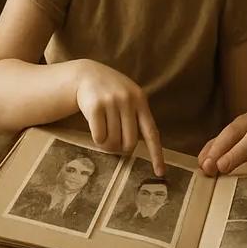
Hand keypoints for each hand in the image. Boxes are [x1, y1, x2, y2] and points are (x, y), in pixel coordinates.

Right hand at [73, 61, 164, 175]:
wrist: (87, 75)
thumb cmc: (111, 92)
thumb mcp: (130, 97)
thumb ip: (137, 117)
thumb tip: (140, 147)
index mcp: (141, 100)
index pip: (151, 132)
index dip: (156, 154)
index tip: (160, 172)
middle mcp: (128, 100)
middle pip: (129, 143)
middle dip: (122, 149)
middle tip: (115, 144)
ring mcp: (111, 102)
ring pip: (112, 142)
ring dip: (107, 145)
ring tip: (104, 133)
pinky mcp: (95, 107)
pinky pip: (98, 137)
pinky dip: (97, 139)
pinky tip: (96, 129)